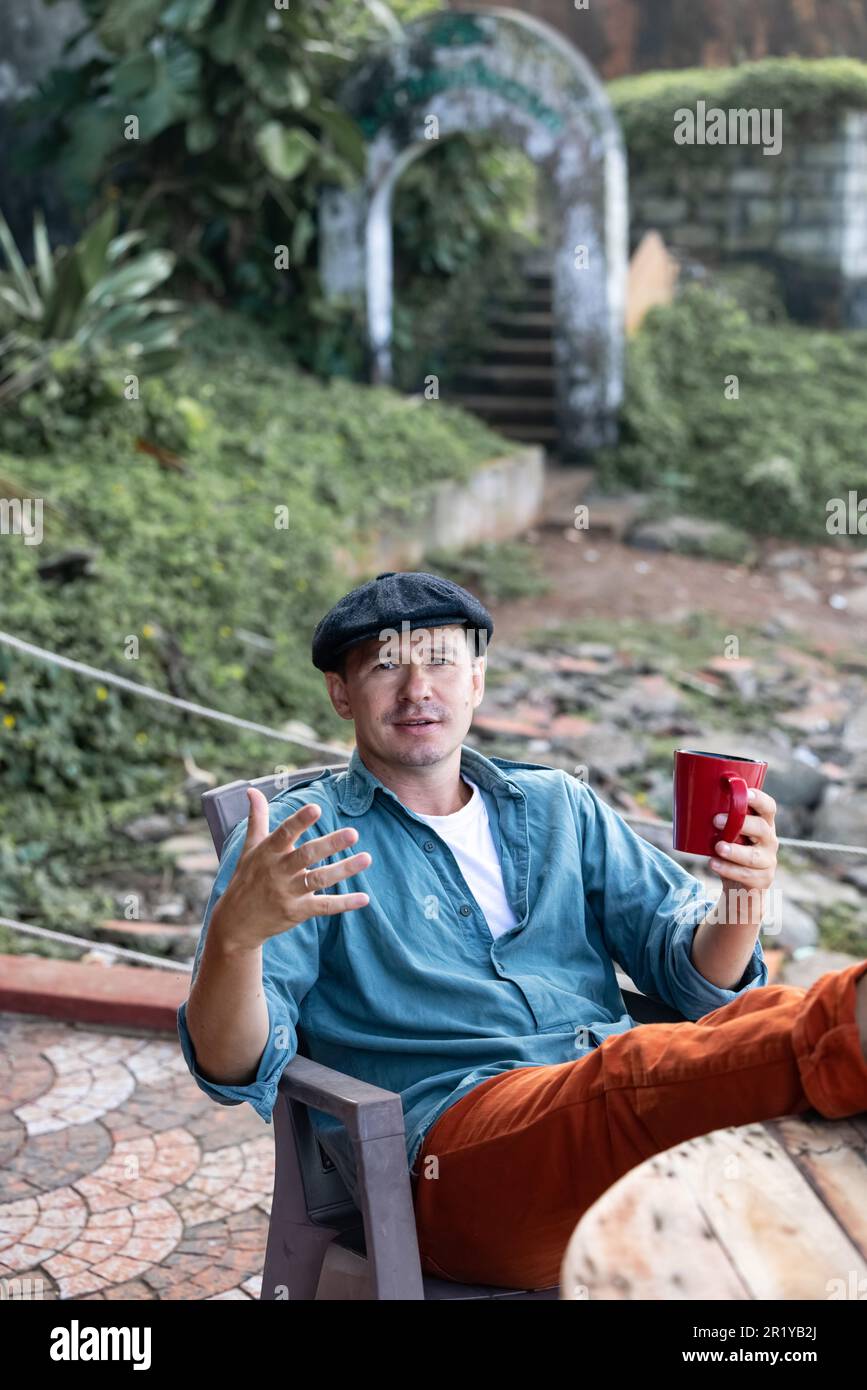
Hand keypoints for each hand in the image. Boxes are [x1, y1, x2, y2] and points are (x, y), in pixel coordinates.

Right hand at [209, 790, 371, 953]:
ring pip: (319, 879)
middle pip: (306, 855)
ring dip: (344, 870)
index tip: (316, 808)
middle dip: (330, 844)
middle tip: (353, 833)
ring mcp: (288, 893)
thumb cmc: (247, 878)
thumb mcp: (250, 847)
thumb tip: (252, 789)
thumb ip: (257, 818)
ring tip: (367, 858)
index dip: (300, 821)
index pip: (284, 833)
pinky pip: (324, 906)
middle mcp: (278, 872)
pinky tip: (364, 898)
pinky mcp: (297, 912)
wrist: (237, 922)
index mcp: (268, 853)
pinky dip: (344, 904)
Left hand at [708, 786, 777, 905]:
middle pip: (762, 829)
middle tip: (716, 820)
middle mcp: (769, 841)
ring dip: (734, 851)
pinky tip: (714, 864)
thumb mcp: (730, 834)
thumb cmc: (733, 851)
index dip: (760, 799)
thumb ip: (722, 819)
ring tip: (718, 847)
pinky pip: (746, 875)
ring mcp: (767, 861)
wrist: (740, 888)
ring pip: (753, 855)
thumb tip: (690, 799)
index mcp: (763, 824)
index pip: (768, 808)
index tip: (745, 793)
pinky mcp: (762, 880)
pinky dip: (728, 869)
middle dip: (740, 823)